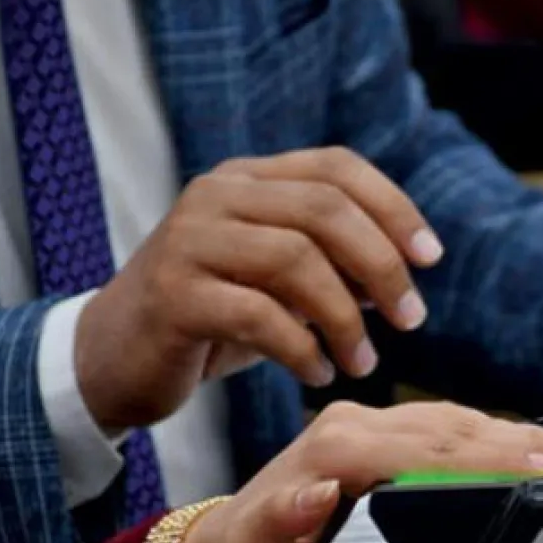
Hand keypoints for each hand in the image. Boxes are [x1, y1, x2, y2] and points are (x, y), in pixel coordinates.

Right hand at [76, 147, 444, 431]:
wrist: (112, 359)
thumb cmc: (212, 320)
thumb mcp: (279, 285)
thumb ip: (334, 268)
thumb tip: (404, 275)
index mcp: (247, 179)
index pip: (336, 167)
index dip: (393, 207)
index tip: (431, 257)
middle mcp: (215, 196)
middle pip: (323, 210)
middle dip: (381, 266)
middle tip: (411, 320)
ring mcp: (188, 241)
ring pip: (295, 260)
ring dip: (346, 318)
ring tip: (363, 362)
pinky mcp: (172, 295)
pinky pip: (259, 315)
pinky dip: (302, 349)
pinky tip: (318, 375)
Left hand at [179, 401, 542, 542]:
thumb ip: (283, 521)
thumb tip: (313, 494)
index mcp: (337, 447)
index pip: (433, 450)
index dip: (494, 457)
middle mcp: (357, 427)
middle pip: (457, 430)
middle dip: (526, 442)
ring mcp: (371, 428)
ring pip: (459, 424)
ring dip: (520, 435)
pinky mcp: (383, 437)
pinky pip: (448, 429)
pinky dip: (495, 435)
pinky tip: (528, 442)